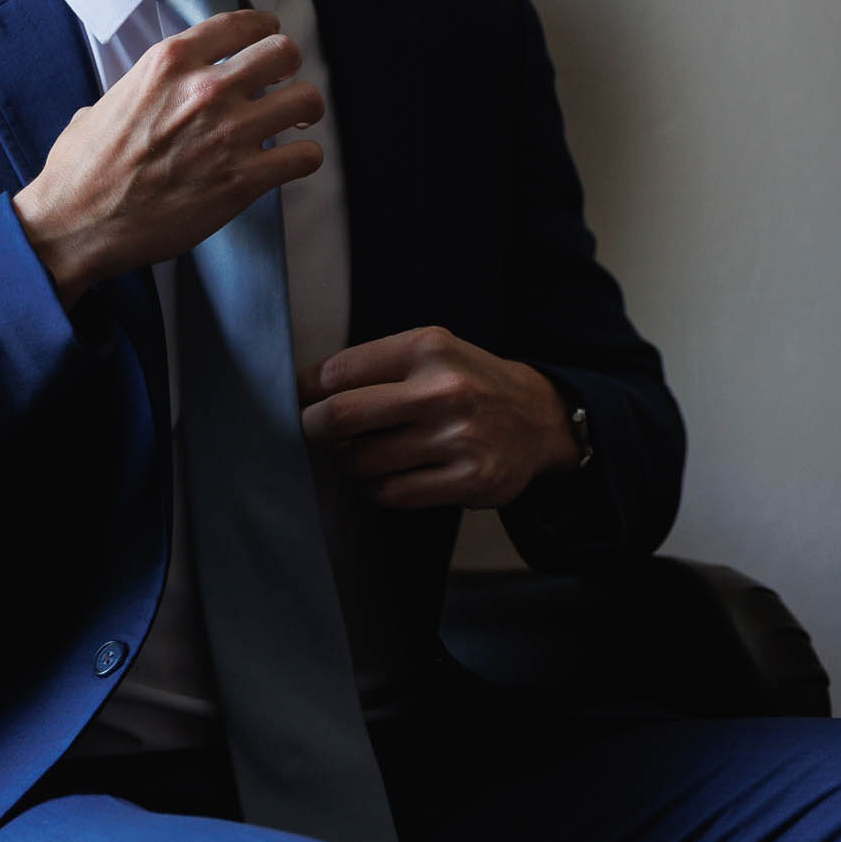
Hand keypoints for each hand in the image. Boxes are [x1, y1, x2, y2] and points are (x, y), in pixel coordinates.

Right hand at [13, 10, 322, 305]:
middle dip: (287, 67)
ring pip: (305, 100)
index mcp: (170, 61)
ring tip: (294, 122)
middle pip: (283, 53)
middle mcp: (205, 89)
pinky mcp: (242, 180)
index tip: (267, 39)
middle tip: (281, 84)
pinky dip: (303, 157)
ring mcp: (228, 135)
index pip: (242, 23)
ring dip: (304, 111)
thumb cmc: (83, 168)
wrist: (77, 223)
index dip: (264, 29)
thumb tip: (151, 95)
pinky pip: (305, 156)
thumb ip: (143, 87)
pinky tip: (288, 161)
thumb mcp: (107, 101)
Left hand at [297, 325, 577, 508]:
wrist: (539, 417)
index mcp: (428, 347)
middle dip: (313, 429)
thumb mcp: (428, 351)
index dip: (307, 392)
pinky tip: (391, 475)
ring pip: (363, 462)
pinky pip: (393, 494)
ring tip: (366, 452)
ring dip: (352, 462)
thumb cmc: (467, 382)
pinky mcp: (471, 481)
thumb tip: (301, 392)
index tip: (301, 402)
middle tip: (314, 433)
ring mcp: (459, 438)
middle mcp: (444, 390)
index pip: (337, 372)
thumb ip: (372, 365)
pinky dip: (379, 488)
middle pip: (341, 416)